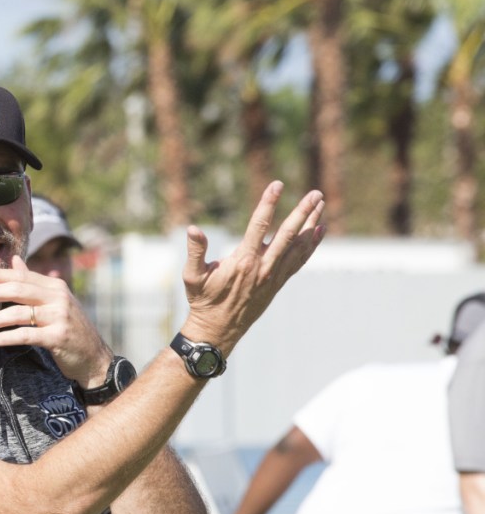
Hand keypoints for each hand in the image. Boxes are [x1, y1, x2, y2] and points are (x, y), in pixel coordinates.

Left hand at [0, 256, 111, 387]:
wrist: (94, 357)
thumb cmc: (70, 328)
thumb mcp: (55, 301)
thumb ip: (33, 282)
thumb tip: (15, 260)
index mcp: (55, 286)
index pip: (21, 277)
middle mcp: (58, 298)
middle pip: (17, 290)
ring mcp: (59, 317)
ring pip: (18, 314)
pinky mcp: (58, 337)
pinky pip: (26, 335)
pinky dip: (6, 337)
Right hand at [180, 182, 324, 352]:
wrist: (218, 329)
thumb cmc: (203, 300)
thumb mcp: (192, 276)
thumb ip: (195, 251)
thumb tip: (192, 229)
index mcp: (242, 261)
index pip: (259, 226)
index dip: (268, 203)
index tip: (277, 184)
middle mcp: (263, 267)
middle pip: (288, 234)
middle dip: (302, 212)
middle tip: (315, 193)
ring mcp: (274, 276)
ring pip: (298, 246)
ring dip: (311, 224)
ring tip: (321, 204)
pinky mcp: (278, 283)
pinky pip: (299, 260)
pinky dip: (311, 245)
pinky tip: (319, 230)